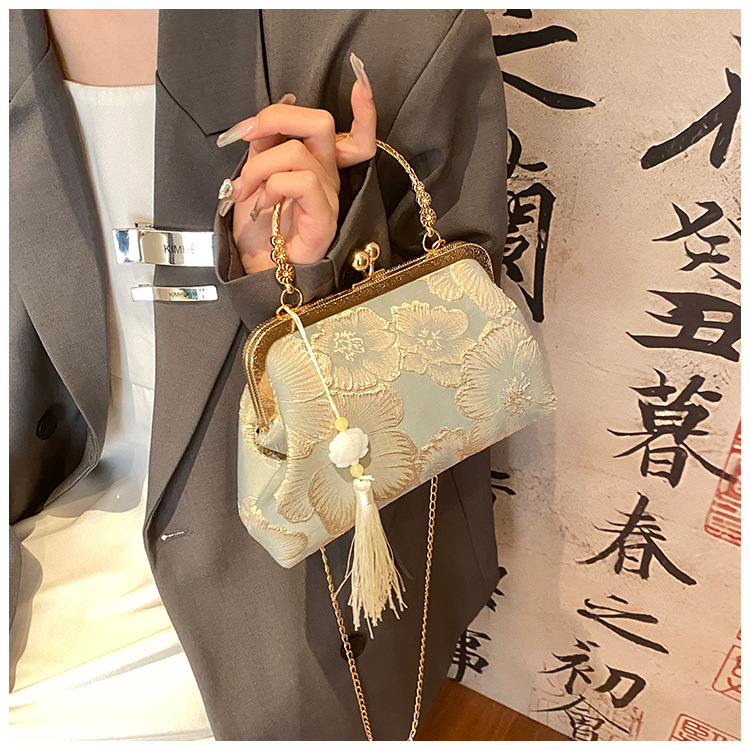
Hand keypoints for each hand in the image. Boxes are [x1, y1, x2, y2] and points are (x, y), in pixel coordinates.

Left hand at [216, 53, 376, 275]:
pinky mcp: (324, 216)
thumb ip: (263, 147)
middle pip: (320, 122)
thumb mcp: (253, 177)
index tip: (360, 80)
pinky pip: (302, 180)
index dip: (364, 110)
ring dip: (258, 166)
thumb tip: (264, 120)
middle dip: (276, 116)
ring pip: (297, 151)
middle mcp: (328, 175)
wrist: (258, 270)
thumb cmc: (260, 229)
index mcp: (317, 163)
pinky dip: (272, 184)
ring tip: (244, 190)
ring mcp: (328, 196)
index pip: (356, 134)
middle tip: (246, 134)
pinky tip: (261, 203)